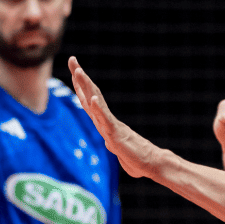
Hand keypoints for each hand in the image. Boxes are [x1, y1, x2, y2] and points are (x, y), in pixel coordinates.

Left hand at [68, 56, 164, 178]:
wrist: (152, 164)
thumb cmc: (137, 159)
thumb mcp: (119, 151)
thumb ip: (114, 144)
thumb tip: (110, 143)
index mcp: (104, 123)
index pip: (89, 100)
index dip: (81, 85)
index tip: (74, 68)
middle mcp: (106, 121)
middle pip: (91, 94)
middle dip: (80, 77)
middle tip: (72, 59)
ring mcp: (111, 126)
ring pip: (96, 103)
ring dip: (86, 86)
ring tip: (78, 71)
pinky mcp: (116, 135)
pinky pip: (106, 120)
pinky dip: (99, 109)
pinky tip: (93, 98)